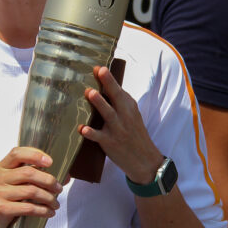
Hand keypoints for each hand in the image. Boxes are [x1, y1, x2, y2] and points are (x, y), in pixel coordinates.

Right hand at [0, 146, 62, 227]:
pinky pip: (28, 207)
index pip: (17, 153)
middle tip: (59, 188)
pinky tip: (48, 213)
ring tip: (56, 204)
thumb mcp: (13, 187)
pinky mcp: (1, 209)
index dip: (35, 154)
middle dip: (49, 180)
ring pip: (31, 191)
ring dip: (49, 198)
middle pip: (28, 172)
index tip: (51, 161)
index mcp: (1, 168)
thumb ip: (33, 179)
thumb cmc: (3, 204)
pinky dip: (42, 210)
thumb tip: (65, 177)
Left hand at [80, 65, 162, 183]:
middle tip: (99, 71)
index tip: (100, 67)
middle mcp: (125, 116)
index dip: (109, 79)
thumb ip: (120, 103)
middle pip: (116, 97)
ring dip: (99, 103)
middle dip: (108, 84)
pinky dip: (91, 133)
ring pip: (108, 114)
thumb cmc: (134, 134)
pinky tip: (82, 129)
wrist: (145, 160)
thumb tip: (104, 86)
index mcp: (130, 107)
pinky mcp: (110, 143)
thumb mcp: (132, 116)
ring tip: (90, 93)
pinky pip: (99, 137)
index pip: (119, 90)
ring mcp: (118, 130)